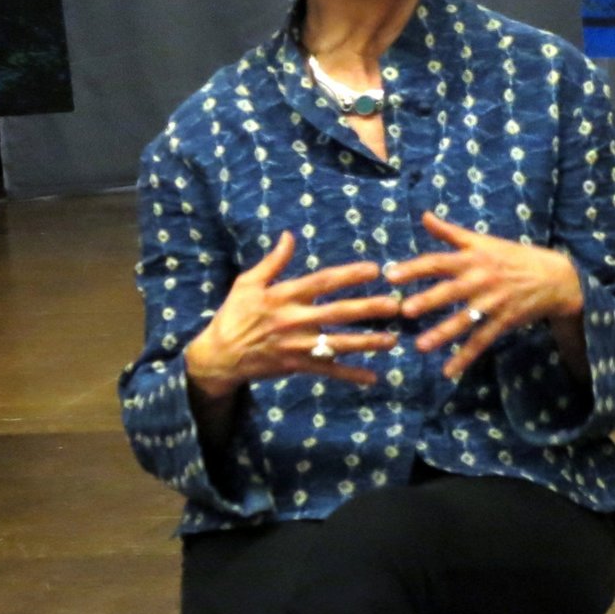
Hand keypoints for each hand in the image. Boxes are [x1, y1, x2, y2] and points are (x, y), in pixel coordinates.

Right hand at [183, 232, 399, 396]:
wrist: (219, 355)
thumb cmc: (234, 314)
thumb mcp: (247, 283)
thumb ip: (273, 261)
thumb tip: (290, 235)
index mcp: (283, 296)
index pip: (322, 282)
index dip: (348, 275)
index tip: (374, 270)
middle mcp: (293, 320)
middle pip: (337, 313)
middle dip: (367, 309)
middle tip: (395, 305)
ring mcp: (297, 346)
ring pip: (338, 344)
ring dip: (367, 343)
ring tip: (393, 340)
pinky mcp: (297, 366)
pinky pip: (328, 372)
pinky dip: (350, 375)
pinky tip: (373, 378)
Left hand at [390, 211, 584, 379]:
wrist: (556, 277)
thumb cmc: (514, 257)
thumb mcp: (483, 241)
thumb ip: (451, 232)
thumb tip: (424, 216)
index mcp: (472, 258)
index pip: (438, 262)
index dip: (414, 268)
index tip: (390, 276)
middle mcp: (481, 280)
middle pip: (451, 291)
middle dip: (429, 301)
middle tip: (405, 311)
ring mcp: (493, 303)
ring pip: (465, 320)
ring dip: (443, 333)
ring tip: (421, 346)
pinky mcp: (504, 321)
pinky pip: (482, 341)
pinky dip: (466, 357)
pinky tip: (449, 371)